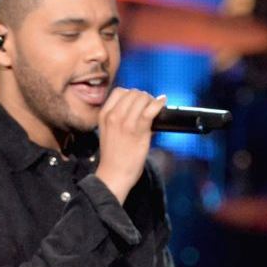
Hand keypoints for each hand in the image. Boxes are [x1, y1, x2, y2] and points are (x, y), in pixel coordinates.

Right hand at [95, 88, 166, 202]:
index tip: (138, 103)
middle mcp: (113, 116)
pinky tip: (162, 103)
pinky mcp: (138, 130)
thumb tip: (140, 109)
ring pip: (142, 98)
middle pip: (133, 92)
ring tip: (155, 108)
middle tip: (149, 106)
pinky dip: (159, 104)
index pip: (120, 92)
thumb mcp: (109, 132)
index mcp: (104, 115)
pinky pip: (151, 110)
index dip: (132, 94)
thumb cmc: (114, 157)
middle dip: (144, 97)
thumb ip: (119, 118)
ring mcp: (126, 122)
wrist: (114, 174)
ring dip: (151, 100)